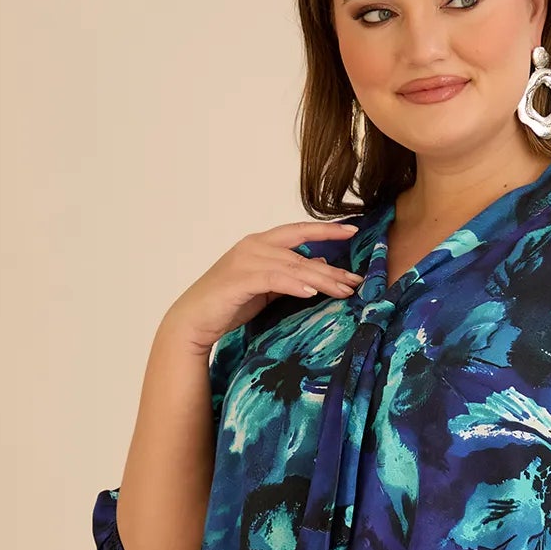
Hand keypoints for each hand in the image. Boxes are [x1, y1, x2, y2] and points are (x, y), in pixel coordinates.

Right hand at [165, 219, 365, 355]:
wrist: (193, 320)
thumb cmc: (229, 303)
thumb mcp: (267, 287)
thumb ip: (291, 274)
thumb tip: (323, 268)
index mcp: (260, 243)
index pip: (299, 231)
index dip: (326, 229)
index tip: (354, 230)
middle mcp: (254, 246)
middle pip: (301, 252)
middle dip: (332, 267)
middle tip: (357, 279)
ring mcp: (246, 260)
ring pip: (293, 266)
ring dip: (321, 279)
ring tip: (344, 291)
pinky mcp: (240, 279)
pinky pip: (275, 279)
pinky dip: (295, 284)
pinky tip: (313, 293)